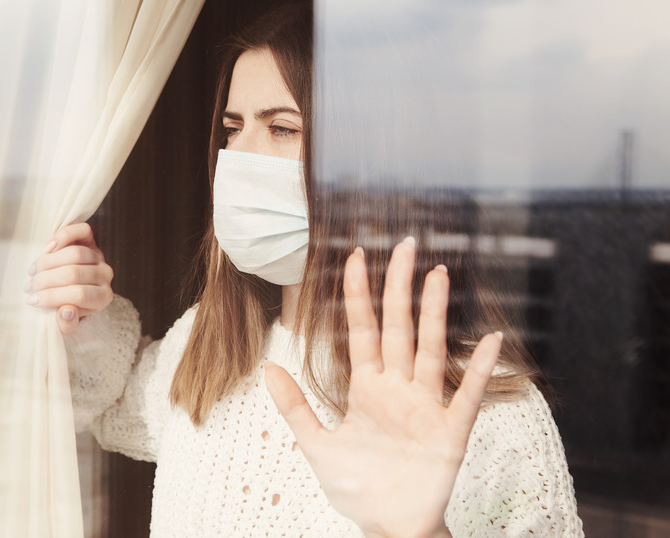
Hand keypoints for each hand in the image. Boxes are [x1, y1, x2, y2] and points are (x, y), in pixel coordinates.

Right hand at [25, 223, 113, 333]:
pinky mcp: (91, 240)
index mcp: (102, 298)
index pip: (79, 295)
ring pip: (75, 254)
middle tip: (29, 287)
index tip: (31, 301)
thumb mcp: (67, 322)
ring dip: (48, 262)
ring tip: (32, 272)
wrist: (73, 287)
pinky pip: (82, 231)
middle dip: (46, 280)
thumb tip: (65, 311)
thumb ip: (67, 323)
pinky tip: (46, 249)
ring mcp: (99, 256)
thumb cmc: (68, 307)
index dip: (52, 297)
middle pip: (74, 273)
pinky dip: (63, 237)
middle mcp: (105, 276)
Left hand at [264, 238, 500, 537]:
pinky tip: (488, 340)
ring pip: (428, 349)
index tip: (355, 257)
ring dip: (434, 313)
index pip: (362, 330)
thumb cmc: (358, 487)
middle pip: (397, 327)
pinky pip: (465, 395)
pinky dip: (476, 369)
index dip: (359, 295)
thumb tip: (268, 367)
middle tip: (405, 245)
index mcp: (367, 388)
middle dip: (399, 287)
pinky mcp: (450, 432)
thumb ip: (295, 407)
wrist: (388, 526)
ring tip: (438, 275)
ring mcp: (426, 406)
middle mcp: (398, 388)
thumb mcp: (317, 445)